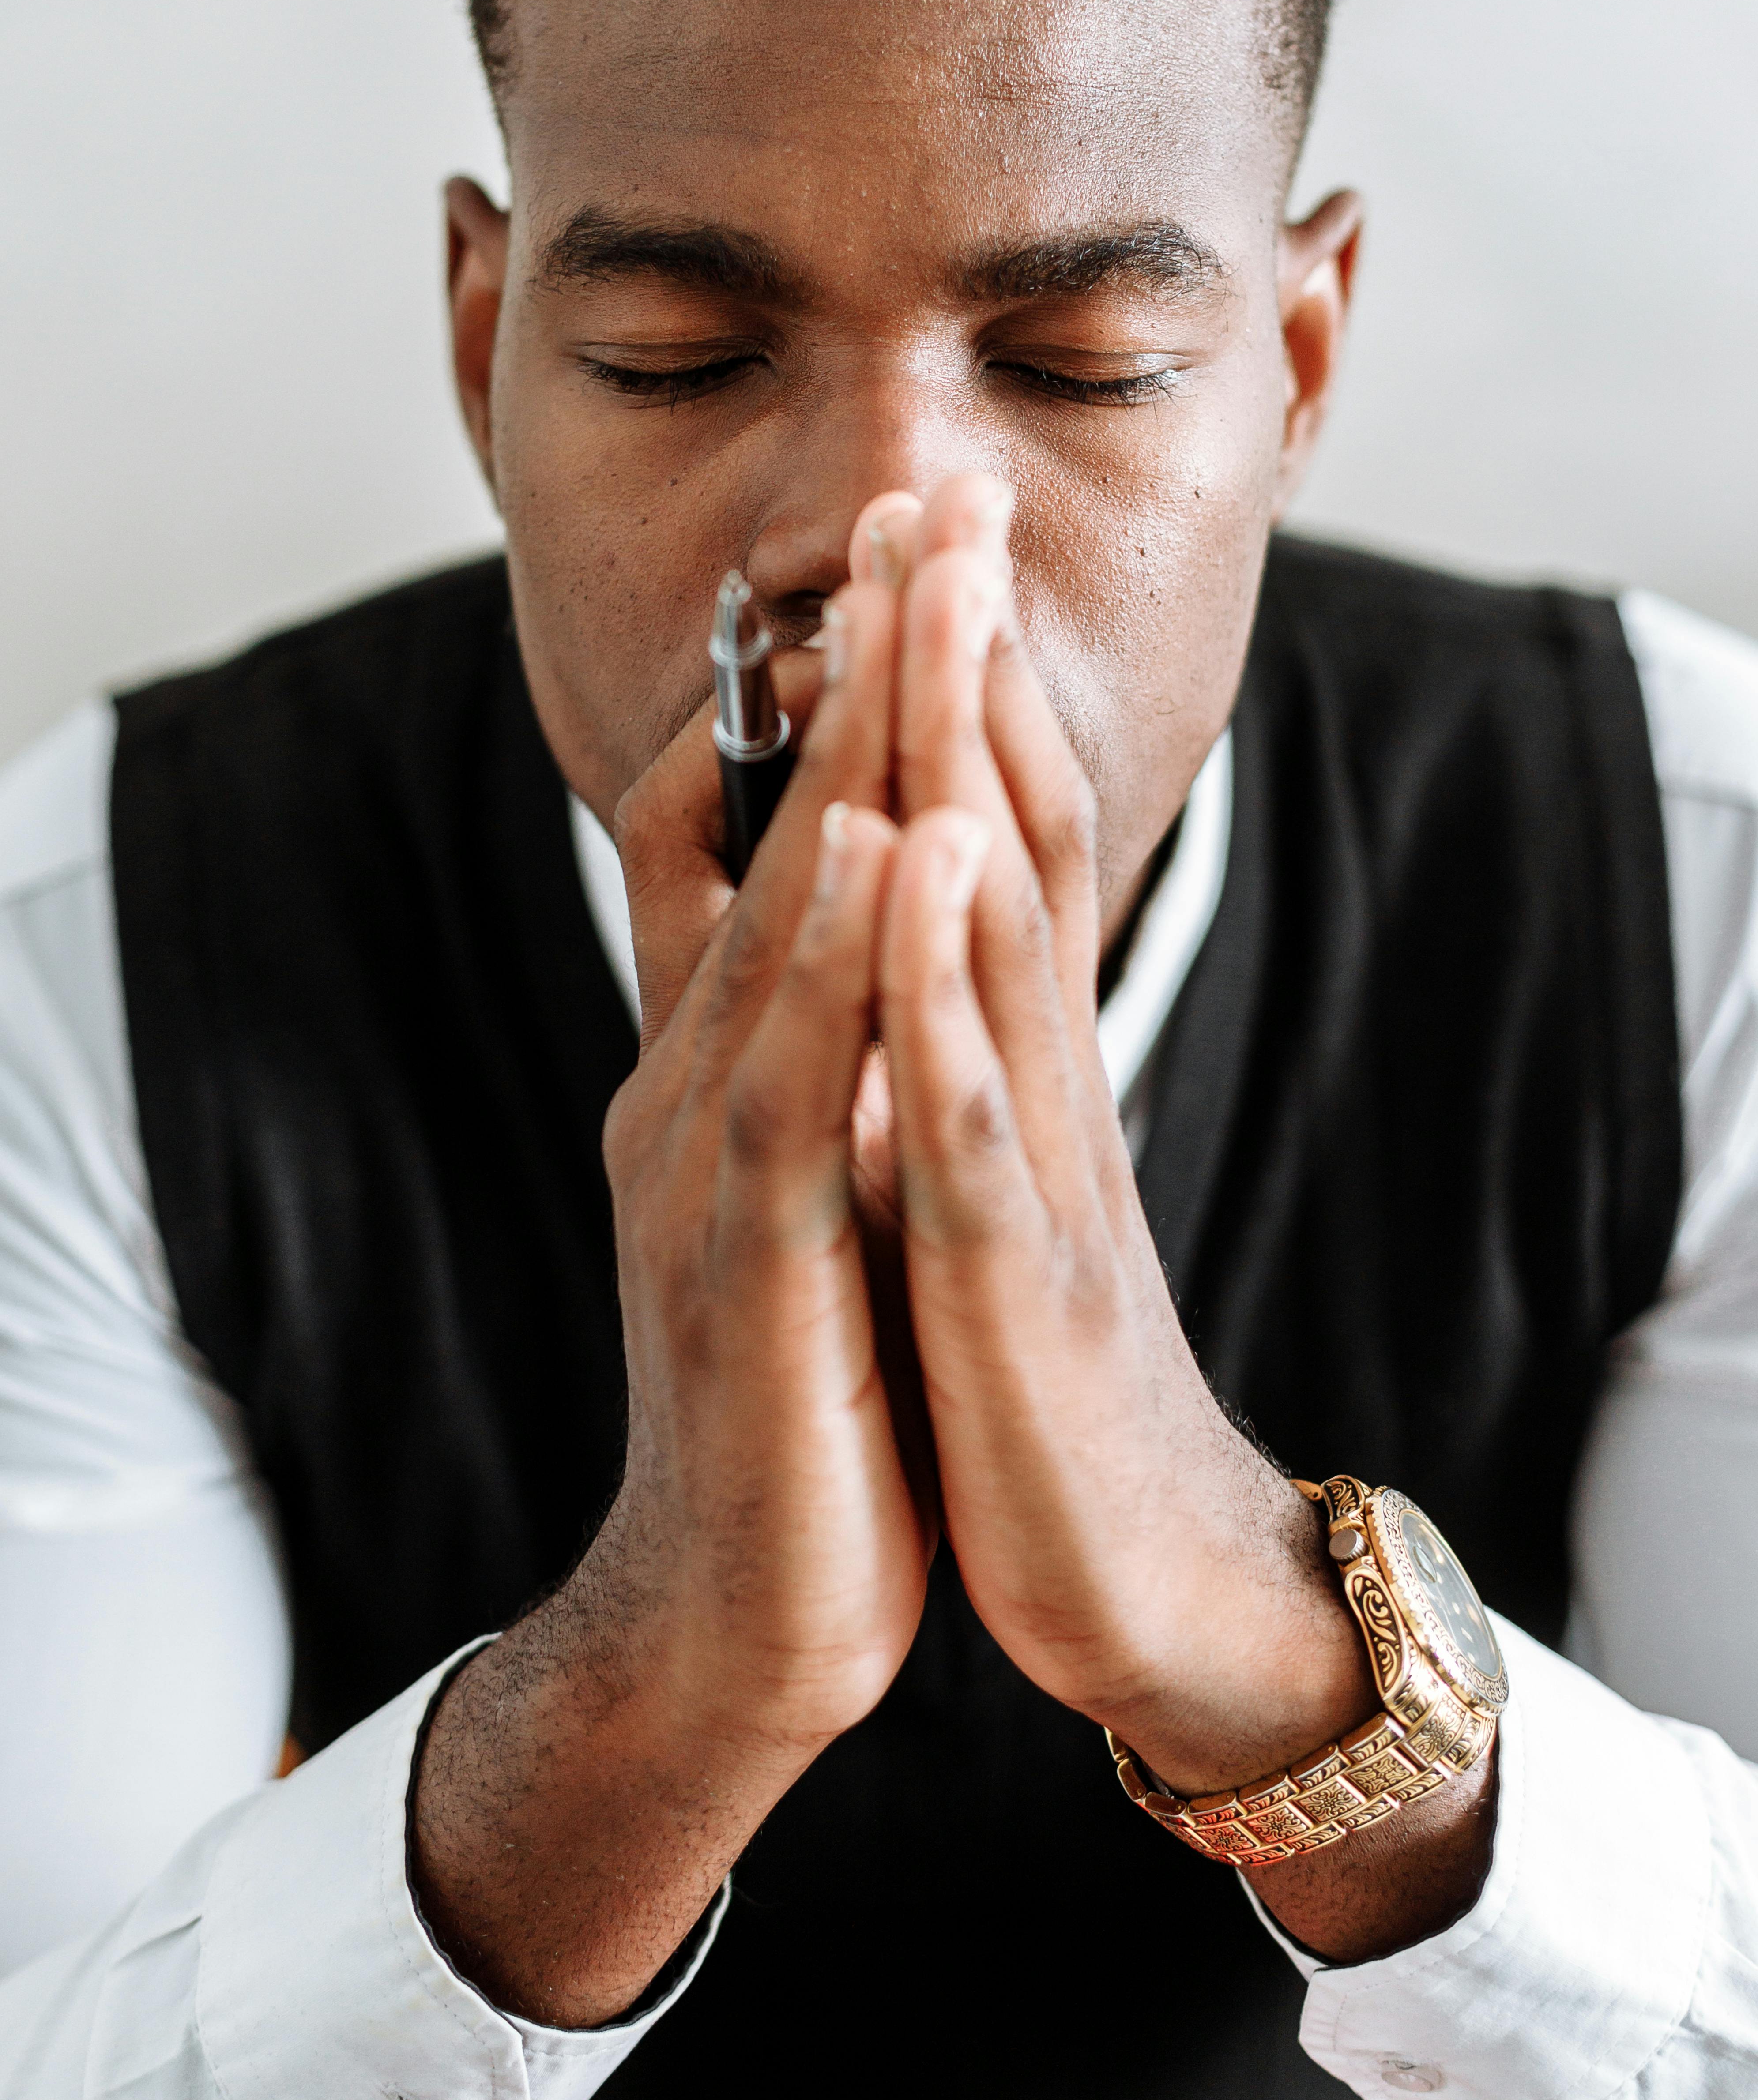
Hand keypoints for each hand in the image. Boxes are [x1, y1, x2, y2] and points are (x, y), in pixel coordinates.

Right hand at [414, 572, 931, 2022]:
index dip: (810, 691)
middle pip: (764, 836)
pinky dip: (832, 954)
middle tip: (911, 492)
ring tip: (898, 604)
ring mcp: (705, 1166)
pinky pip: (789, 1082)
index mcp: (721, 1064)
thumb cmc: (799, 1381)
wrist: (743, 1607)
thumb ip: (806, 1060)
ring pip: (776, 924)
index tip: (898, 550)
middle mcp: (695, 1082)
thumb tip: (852, 933)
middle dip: (843, 661)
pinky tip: (878, 839)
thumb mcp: (802, 1182)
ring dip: (841, 759)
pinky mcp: (746, 1266)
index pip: (746, 839)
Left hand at [871, 476, 1494, 1956]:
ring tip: (940, 610)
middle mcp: (1045, 1078)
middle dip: (975, 662)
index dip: (962, 683)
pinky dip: (941, 982)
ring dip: (973, 767)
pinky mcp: (1014, 1275)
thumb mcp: (978, 1184)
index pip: (1001, 837)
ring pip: (1006, 932)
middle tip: (945, 492)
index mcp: (1020, 1062)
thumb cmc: (1029, 1370)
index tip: (922, 537)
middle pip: (1020, 834)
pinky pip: (973, 1105)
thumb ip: (945, 1064)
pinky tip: (915, 866)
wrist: (1129, 1573)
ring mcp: (1043, 1166)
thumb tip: (884, 943)